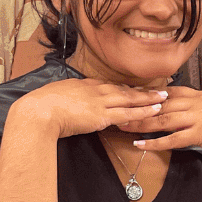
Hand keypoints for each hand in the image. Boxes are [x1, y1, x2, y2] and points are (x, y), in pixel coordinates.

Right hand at [12, 78, 167, 139]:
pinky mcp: (102, 116)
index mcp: (82, 85)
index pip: (107, 85)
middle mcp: (94, 90)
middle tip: (158, 88)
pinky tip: (154, 111)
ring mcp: (100, 102)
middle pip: (123, 89)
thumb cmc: (40, 106)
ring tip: (163, 97)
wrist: (39, 112)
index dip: (122, 87)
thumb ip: (63, 97)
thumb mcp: (52, 96)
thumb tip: (62, 101)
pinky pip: (127, 113)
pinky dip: (142, 112)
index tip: (133, 87)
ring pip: (129, 99)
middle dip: (141, 89)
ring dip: (148, 98)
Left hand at [120, 87, 201, 162]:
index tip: (129, 95)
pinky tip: (140, 144)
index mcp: (200, 95)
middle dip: (137, 107)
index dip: (147, 94)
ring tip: (122, 125)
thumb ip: (200, 106)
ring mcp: (197, 118)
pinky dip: (155, 142)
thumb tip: (184, 110)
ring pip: (162, 119)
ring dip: (140, 123)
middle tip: (117, 109)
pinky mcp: (200, 134)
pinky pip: (172, 139)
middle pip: (160, 104)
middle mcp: (196, 103)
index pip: (168, 91)